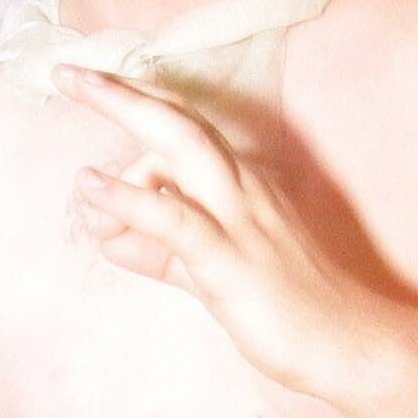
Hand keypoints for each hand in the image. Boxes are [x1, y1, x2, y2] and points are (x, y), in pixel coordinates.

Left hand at [56, 63, 378, 400]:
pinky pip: (173, 218)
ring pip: (180, 145)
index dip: (142, 102)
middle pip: (179, 120)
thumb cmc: (286, 310)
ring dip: (124, 111)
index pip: (187, 130)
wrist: (346, 345)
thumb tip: (111, 239)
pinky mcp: (228, 260)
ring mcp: (239, 219)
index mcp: (242, 185)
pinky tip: (90, 187)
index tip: (96, 82)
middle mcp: (243, 187)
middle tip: (70, 71)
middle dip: (124, 90)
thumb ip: (160, 253)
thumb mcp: (209, 275)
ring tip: (72, 92)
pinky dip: (128, 197)